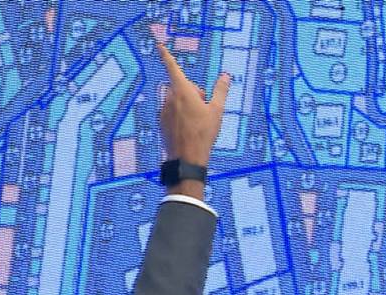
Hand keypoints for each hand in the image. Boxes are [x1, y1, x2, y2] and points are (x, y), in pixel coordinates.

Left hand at [155, 41, 230, 167]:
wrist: (187, 157)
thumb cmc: (203, 133)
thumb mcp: (216, 111)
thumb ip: (220, 91)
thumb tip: (225, 76)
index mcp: (182, 91)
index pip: (173, 68)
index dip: (166, 56)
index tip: (159, 46)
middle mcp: (169, 98)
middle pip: (181, 87)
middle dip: (192, 92)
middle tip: (204, 108)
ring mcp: (164, 111)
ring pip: (176, 100)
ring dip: (186, 104)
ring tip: (197, 121)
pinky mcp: (162, 122)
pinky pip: (172, 112)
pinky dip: (180, 115)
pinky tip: (189, 128)